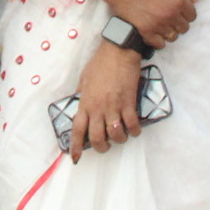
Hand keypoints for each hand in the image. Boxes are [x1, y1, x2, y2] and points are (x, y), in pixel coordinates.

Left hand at [67, 42, 142, 158]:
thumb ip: (81, 94)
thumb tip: (79, 103)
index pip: (77, 130)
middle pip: (97, 138)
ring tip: (121, 136)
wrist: (118, 51)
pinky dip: (134, 131)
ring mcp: (114, 106)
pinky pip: (132, 125)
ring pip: (115, 135)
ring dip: (119, 140)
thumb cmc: (100, 64)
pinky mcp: (129, 103)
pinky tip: (134, 130)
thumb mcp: (84, 79)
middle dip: (102, 147)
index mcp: (85, 103)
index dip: (76, 146)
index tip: (75, 158)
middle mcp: (98, 108)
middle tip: (106, 146)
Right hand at [96, 0, 195, 46]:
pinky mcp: (145, 31)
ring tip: (162, 27)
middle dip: (178, 23)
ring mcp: (158, 24)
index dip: (186, 14)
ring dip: (169, 32)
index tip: (179, 13)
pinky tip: (154, 34)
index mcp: (178, 0)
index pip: (192, 16)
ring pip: (173, 37)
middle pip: (184, 28)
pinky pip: (159, 44)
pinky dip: (158, 41)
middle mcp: (171, 14)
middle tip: (169, 19)